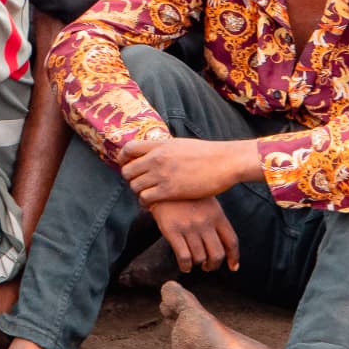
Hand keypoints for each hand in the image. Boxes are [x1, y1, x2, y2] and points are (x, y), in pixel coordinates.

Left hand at [119, 136, 244, 205]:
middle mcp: (157, 158)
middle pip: (127, 170)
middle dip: (130, 179)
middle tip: (139, 184)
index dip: (123, 159)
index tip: (127, 165)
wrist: (225, 162)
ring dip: (138, 192)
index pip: (128, 148)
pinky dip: (145, 203)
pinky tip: (152, 204)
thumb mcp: (181, 144)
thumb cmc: (208, 154)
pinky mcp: (169, 191)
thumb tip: (157, 152)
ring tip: (146, 195)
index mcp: (159, 144)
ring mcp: (162, 174)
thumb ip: (165, 149)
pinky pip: (145, 198)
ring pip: (134, 186)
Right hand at [148, 196, 239, 272]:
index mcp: (216, 214)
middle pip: (217, 254)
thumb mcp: (206, 201)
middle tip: (208, 266)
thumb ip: (216, 219)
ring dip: (198, 264)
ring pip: (200, 258)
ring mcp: (188, 226)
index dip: (233, 257)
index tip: (233, 267)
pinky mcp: (172, 230)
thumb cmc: (185, 195)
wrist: (160, 184)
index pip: (231, 241)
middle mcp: (205, 222)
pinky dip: (185, 266)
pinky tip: (184, 265)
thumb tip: (224, 243)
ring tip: (193, 263)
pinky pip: (184, 257)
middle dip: (213, 265)